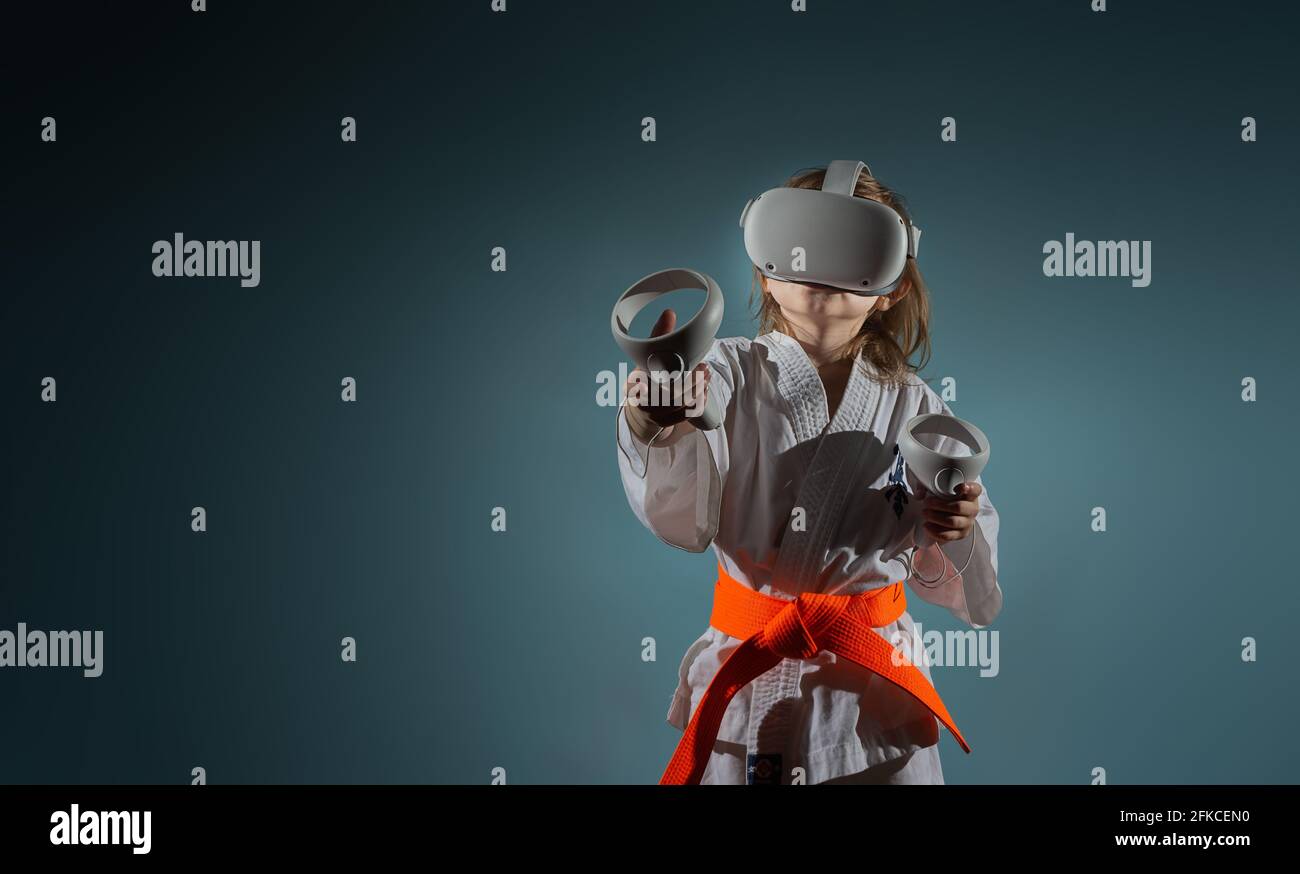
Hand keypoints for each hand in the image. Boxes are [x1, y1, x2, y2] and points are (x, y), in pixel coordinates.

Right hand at [622, 309, 711, 441]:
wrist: (642, 404)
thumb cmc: (648, 374)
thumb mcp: (649, 354)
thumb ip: (659, 335)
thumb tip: (669, 313)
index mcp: (634, 383)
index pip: (655, 380)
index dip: (677, 375)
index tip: (695, 364)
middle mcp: (641, 402)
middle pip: (670, 395)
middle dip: (692, 381)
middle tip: (705, 369)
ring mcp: (652, 415)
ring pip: (679, 406)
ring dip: (697, 391)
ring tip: (707, 378)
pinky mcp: (664, 423)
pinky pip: (684, 415)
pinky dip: (697, 403)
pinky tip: (704, 392)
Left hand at [919, 481, 981, 542]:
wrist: (941, 514)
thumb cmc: (941, 498)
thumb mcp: (934, 488)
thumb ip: (925, 487)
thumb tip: (920, 494)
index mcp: (970, 494)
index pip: (975, 490)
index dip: (969, 488)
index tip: (958, 488)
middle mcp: (972, 508)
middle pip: (960, 507)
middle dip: (940, 505)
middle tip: (927, 503)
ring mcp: (968, 522)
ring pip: (953, 522)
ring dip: (936, 518)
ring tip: (925, 513)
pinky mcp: (960, 534)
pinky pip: (949, 535)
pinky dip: (935, 531)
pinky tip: (926, 526)